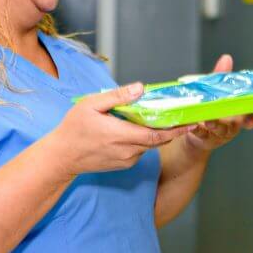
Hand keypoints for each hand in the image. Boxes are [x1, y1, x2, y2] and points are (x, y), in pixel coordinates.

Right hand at [49, 83, 193, 176]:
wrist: (61, 157)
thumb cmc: (73, 129)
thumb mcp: (91, 105)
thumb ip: (117, 96)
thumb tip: (140, 88)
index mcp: (121, 135)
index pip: (157, 135)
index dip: (176, 129)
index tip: (191, 122)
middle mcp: (128, 151)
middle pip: (157, 141)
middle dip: (172, 130)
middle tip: (184, 117)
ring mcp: (126, 160)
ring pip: (148, 145)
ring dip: (154, 134)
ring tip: (158, 118)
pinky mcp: (123, 164)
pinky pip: (139, 151)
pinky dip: (142, 140)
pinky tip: (135, 129)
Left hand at [182, 54, 252, 154]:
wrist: (194, 128)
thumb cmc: (210, 108)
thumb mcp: (216, 91)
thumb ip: (221, 77)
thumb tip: (226, 58)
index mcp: (238, 112)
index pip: (250, 113)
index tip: (252, 117)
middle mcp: (232, 124)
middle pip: (238, 123)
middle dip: (238, 121)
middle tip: (236, 118)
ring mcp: (219, 132)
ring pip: (220, 129)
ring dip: (215, 124)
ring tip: (209, 120)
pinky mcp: (205, 137)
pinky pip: (202, 133)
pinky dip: (198, 129)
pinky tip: (194, 125)